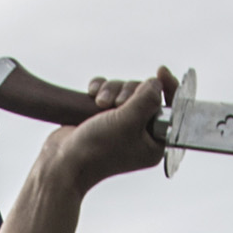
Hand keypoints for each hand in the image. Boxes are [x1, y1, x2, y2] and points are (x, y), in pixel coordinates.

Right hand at [49, 69, 173, 191]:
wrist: (62, 161)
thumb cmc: (97, 150)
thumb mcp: (129, 121)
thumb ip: (147, 99)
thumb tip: (155, 83)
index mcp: (153, 142)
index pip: (170, 109)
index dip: (168, 88)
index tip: (161, 71)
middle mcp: (139, 134)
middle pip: (145, 95)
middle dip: (128, 92)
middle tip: (117, 104)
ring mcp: (119, 125)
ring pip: (124, 91)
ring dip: (111, 91)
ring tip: (99, 104)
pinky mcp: (102, 118)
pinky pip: (107, 92)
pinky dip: (99, 90)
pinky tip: (91, 95)